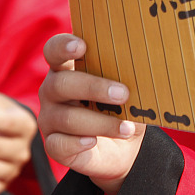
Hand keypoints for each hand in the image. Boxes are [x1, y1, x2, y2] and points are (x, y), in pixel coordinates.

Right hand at [38, 34, 143, 194]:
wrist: (123, 147)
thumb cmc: (123, 107)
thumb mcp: (129, 90)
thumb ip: (127, 76)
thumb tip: (145, 67)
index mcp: (68, 68)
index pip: (54, 50)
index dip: (63, 46)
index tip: (81, 46)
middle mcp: (52, 90)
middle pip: (61, 83)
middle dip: (94, 88)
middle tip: (123, 94)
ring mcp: (49, 118)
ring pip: (67, 117)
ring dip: (101, 122)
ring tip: (127, 128)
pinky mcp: (52, 144)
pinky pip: (58, 144)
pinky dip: (78, 143)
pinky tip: (93, 141)